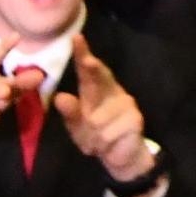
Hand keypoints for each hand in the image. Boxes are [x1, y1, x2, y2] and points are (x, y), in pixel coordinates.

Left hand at [51, 34, 152, 183]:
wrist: (122, 157)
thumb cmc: (97, 137)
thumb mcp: (78, 128)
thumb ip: (70, 114)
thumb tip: (60, 97)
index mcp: (97, 89)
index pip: (87, 71)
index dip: (82, 54)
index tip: (76, 38)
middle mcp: (113, 91)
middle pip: (100, 78)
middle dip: (93, 69)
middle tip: (88, 61)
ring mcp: (126, 103)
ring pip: (97, 120)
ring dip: (92, 137)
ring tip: (98, 142)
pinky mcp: (135, 119)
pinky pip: (108, 133)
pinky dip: (103, 144)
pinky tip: (109, 145)